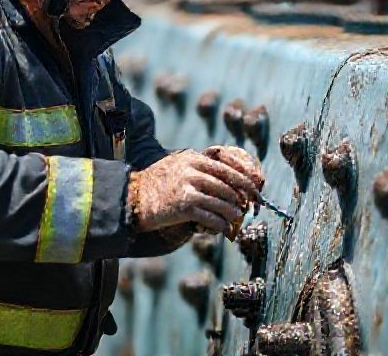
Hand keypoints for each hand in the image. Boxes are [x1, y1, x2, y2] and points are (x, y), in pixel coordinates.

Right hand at [128, 148, 263, 234]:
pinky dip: (221, 225)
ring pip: (223, 202)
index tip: (257, 190)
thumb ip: (202, 170)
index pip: (228, 167)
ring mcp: (188, 188)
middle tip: (250, 208)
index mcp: (193, 158)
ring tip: (236, 220)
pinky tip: (223, 229)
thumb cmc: (158, 185)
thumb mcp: (179, 167)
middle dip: (243, 199)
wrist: (131, 198)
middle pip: (229, 185)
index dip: (246, 180)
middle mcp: (192, 170)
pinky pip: (212, 217)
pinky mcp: (184, 207)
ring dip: (233, 214)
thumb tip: (232, 185)